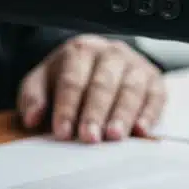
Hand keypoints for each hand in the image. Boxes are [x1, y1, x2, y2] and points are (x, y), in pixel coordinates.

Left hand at [17, 35, 164, 142]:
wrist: (99, 60)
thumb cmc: (70, 76)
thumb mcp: (42, 81)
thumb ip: (33, 97)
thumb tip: (33, 117)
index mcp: (81, 51)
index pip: (73, 80)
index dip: (67, 108)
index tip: (62, 132)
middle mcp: (111, 53)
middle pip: (103, 84)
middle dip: (95, 113)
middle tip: (90, 138)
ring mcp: (135, 65)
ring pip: (131, 89)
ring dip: (123, 115)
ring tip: (114, 136)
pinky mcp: (154, 79)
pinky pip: (155, 96)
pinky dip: (149, 114)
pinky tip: (141, 130)